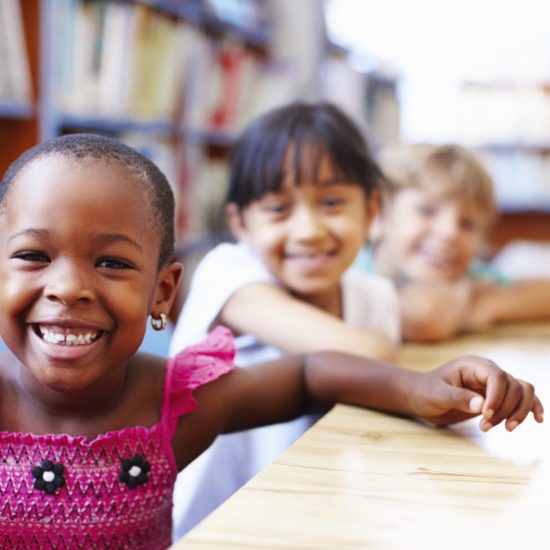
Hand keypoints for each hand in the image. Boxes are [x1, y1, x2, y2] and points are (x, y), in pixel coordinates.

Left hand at [407, 355, 543, 430]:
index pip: (497, 376)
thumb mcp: (435, 395)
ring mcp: (495, 383)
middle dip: (505, 410)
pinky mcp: (498, 396)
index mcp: (472, 365)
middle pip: (514, 386)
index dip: (497, 397)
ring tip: (506, 429)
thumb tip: (481, 406)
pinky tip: (538, 420)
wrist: (422, 396)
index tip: (486, 416)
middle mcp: (487, 371)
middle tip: (485, 427)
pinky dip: (532, 407)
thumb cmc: (426, 391)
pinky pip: (523, 398)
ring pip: (523, 391)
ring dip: (519, 411)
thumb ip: (457, 398)